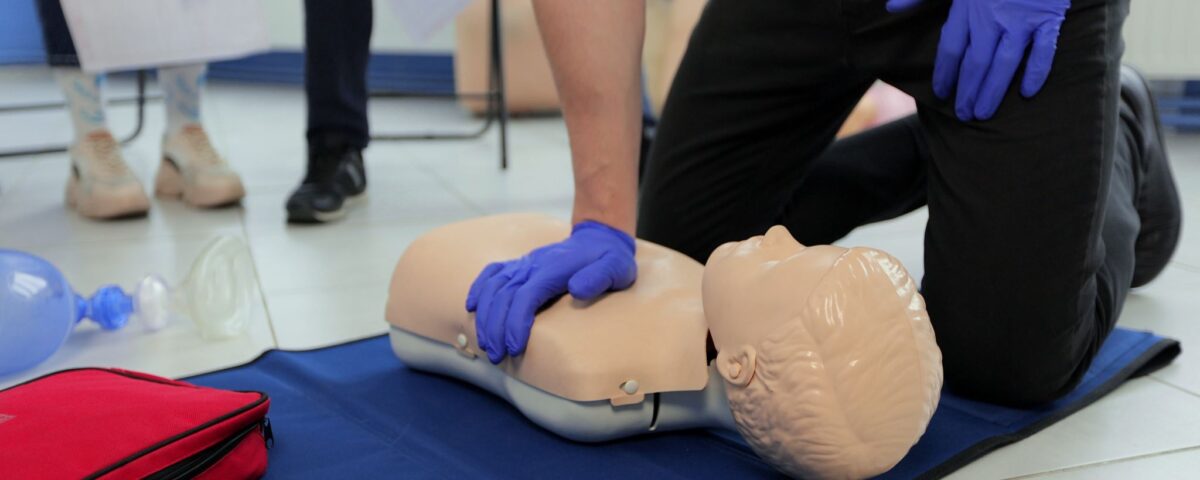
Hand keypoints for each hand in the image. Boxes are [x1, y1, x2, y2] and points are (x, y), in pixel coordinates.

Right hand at [465, 221, 636, 363]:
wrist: (599, 238)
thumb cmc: (609, 259)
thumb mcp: (616, 268)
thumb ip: (598, 277)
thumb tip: (577, 289)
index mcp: (554, 269)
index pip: (526, 296)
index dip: (516, 323)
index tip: (515, 348)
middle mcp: (533, 264)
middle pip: (504, 296)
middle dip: (496, 328)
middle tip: (497, 356)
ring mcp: (524, 263)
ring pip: (493, 287)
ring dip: (485, 317)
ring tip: (485, 345)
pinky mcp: (519, 265)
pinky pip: (491, 273)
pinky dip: (478, 289)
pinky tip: (471, 308)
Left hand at [886, 0, 1069, 120]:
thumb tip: (890, 7)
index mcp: (967, 7)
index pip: (951, 48)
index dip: (944, 73)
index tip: (940, 93)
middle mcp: (992, 17)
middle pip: (975, 62)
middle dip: (967, 91)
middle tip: (963, 114)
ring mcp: (1021, 20)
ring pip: (1004, 63)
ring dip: (993, 91)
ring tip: (984, 113)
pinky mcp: (1049, 18)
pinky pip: (1045, 50)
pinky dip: (1037, 72)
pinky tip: (1027, 93)